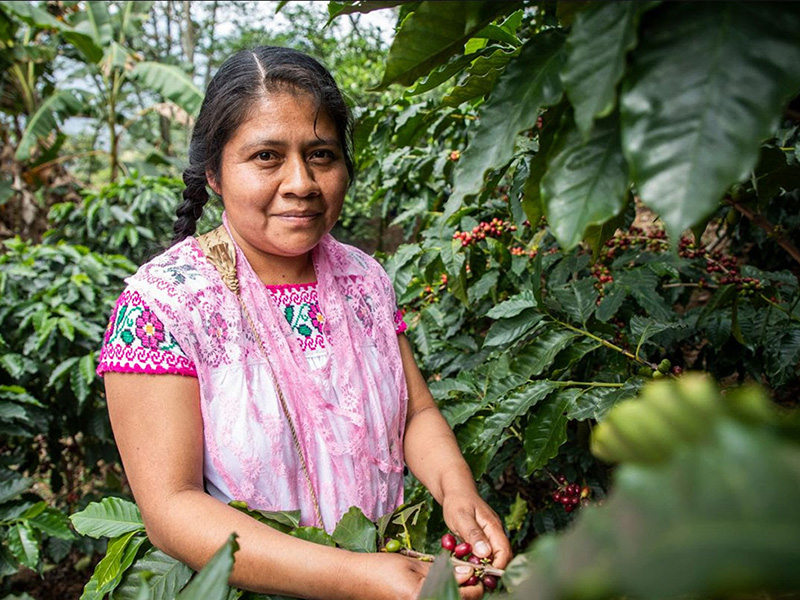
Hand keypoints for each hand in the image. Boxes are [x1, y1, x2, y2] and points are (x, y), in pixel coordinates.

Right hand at [348, 548, 487, 599]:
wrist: (353, 580)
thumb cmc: (380, 569)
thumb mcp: (413, 566)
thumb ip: (441, 570)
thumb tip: (468, 572)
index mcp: (423, 599)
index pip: (464, 596)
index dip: (475, 584)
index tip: (478, 571)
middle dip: (469, 591)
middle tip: (469, 574)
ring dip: (456, 593)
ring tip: (456, 577)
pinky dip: (442, 593)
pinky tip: (441, 583)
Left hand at [442, 491, 512, 570]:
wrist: (454, 490)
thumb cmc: (457, 501)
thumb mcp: (461, 517)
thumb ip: (473, 534)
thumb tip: (485, 553)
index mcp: (493, 527)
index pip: (504, 551)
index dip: (497, 566)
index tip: (485, 576)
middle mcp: (495, 532)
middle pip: (502, 556)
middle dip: (492, 569)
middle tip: (477, 578)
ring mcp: (490, 534)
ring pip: (493, 555)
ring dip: (485, 566)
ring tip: (472, 573)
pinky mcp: (483, 537)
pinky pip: (485, 552)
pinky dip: (479, 560)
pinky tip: (468, 563)